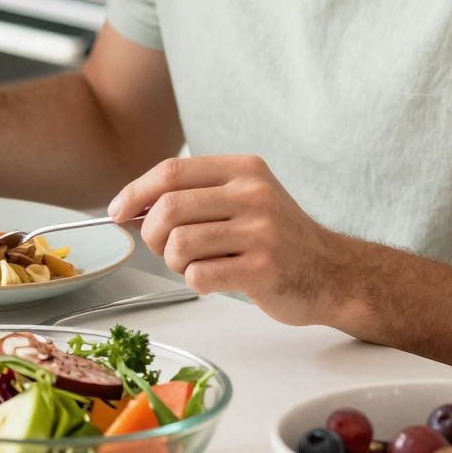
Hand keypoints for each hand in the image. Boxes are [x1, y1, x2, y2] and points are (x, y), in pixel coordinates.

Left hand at [108, 155, 349, 325]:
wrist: (333, 274)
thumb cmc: (276, 238)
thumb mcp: (242, 199)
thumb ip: (192, 196)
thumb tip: (128, 207)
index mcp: (244, 170)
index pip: (171, 171)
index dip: (134, 192)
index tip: (118, 212)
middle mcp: (254, 194)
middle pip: (168, 208)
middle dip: (151, 234)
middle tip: (163, 248)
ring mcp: (262, 232)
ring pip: (179, 244)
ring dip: (174, 262)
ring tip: (197, 265)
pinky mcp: (264, 268)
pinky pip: (199, 275)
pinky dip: (196, 282)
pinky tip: (216, 279)